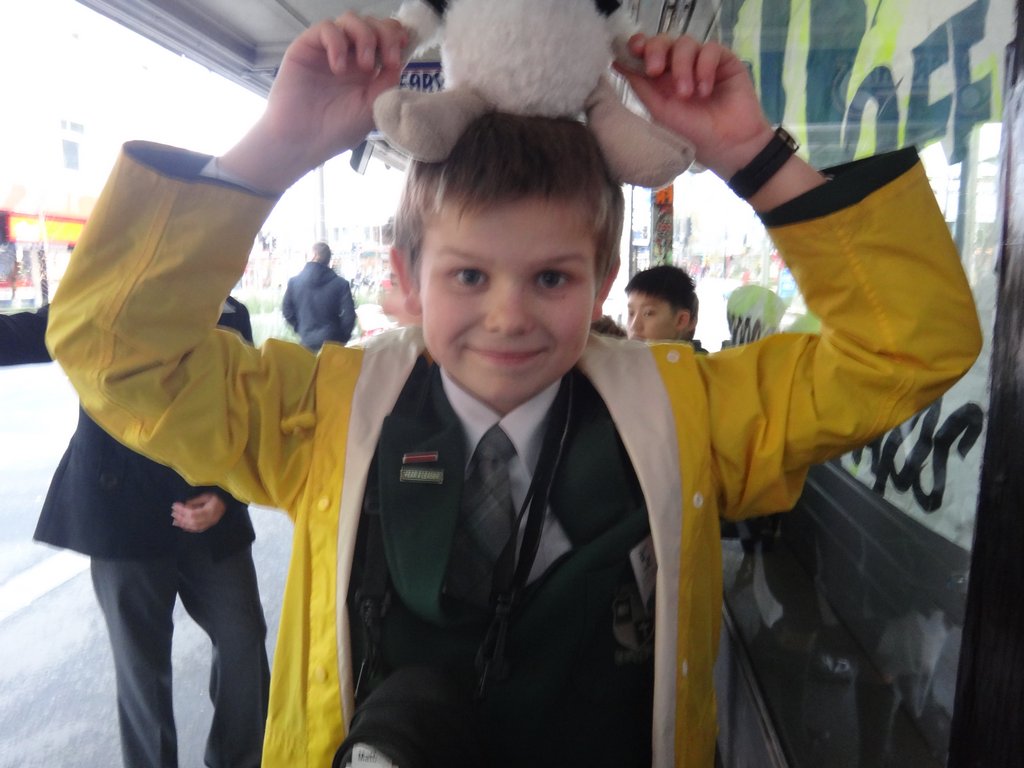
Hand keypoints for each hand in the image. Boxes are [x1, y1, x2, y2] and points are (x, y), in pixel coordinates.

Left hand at [171, 492, 226, 532]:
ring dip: (183, 524)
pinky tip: (183, 527)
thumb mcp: (206, 495)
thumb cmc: (216, 497)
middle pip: (192, 521)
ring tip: (174, 521)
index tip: (175, 505)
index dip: (182, 510)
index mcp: (209, 510)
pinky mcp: (209, 525)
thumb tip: (185, 505)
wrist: (226, 501)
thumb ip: (195, 501)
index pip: (193, 513)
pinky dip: (189, 528)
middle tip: (173, 513)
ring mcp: (210, 523)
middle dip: (181, 517)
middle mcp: (210, 519)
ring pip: (194, 526)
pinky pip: (198, 529)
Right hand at [218, 13, 407, 192]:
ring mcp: (328, 49)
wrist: (303, 141)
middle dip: (386, 35)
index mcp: (368, 69)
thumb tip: (400, 59)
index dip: (397, 36)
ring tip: (365, 66)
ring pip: (351, 19)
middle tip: (388, 61)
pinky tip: (338, 67)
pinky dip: (338, 43)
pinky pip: (326, 28)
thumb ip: (388, 81)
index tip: (403, 48)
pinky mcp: (307, 46)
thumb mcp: (373, 108)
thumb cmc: (336, 130)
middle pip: (372, 23)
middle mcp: (349, 55)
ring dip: (365, 36)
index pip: (386, 37)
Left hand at [616, 34, 772, 177]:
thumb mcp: (660, 111)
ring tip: (687, 94)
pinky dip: (705, 68)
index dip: (640, 44)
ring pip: (686, 43)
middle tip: (655, 70)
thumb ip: (642, 86)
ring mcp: (702, 62)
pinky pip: (711, 49)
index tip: (634, 49)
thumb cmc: (693, 134)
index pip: (648, 51)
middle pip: (664, 41)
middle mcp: (681, 67)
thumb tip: (617, 63)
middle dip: (656, 50)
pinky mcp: (724, 61)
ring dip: (682, 67)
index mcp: (662, 79)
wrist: (729, 145)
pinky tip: (706, 91)